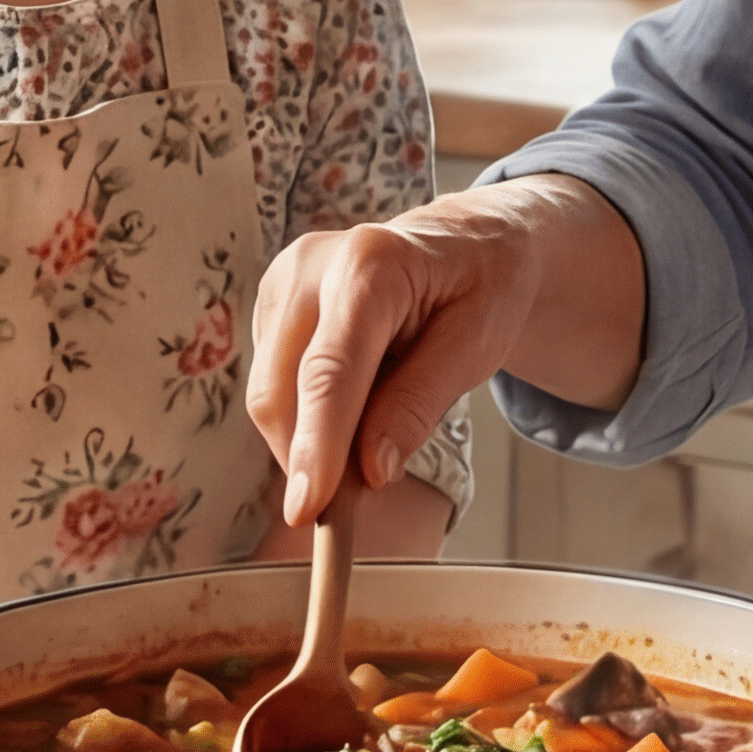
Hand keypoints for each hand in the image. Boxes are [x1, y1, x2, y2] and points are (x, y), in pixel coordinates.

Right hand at [249, 179, 640, 527]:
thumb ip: (420, 402)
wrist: (468, 241)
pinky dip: (305, 416)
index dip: (315, 446)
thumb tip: (371, 471)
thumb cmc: (482, 286)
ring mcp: (282, 281)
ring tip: (373, 432)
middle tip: (354, 503)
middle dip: (309, 457)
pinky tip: (354, 404)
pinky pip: (273, 383)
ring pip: (269, 393)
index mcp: (370, 265)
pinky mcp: (271, 303)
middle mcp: (311, 265)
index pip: (329, 372)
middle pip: (281, 389)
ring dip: (307, 439)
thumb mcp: (477, 344)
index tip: (307, 509)